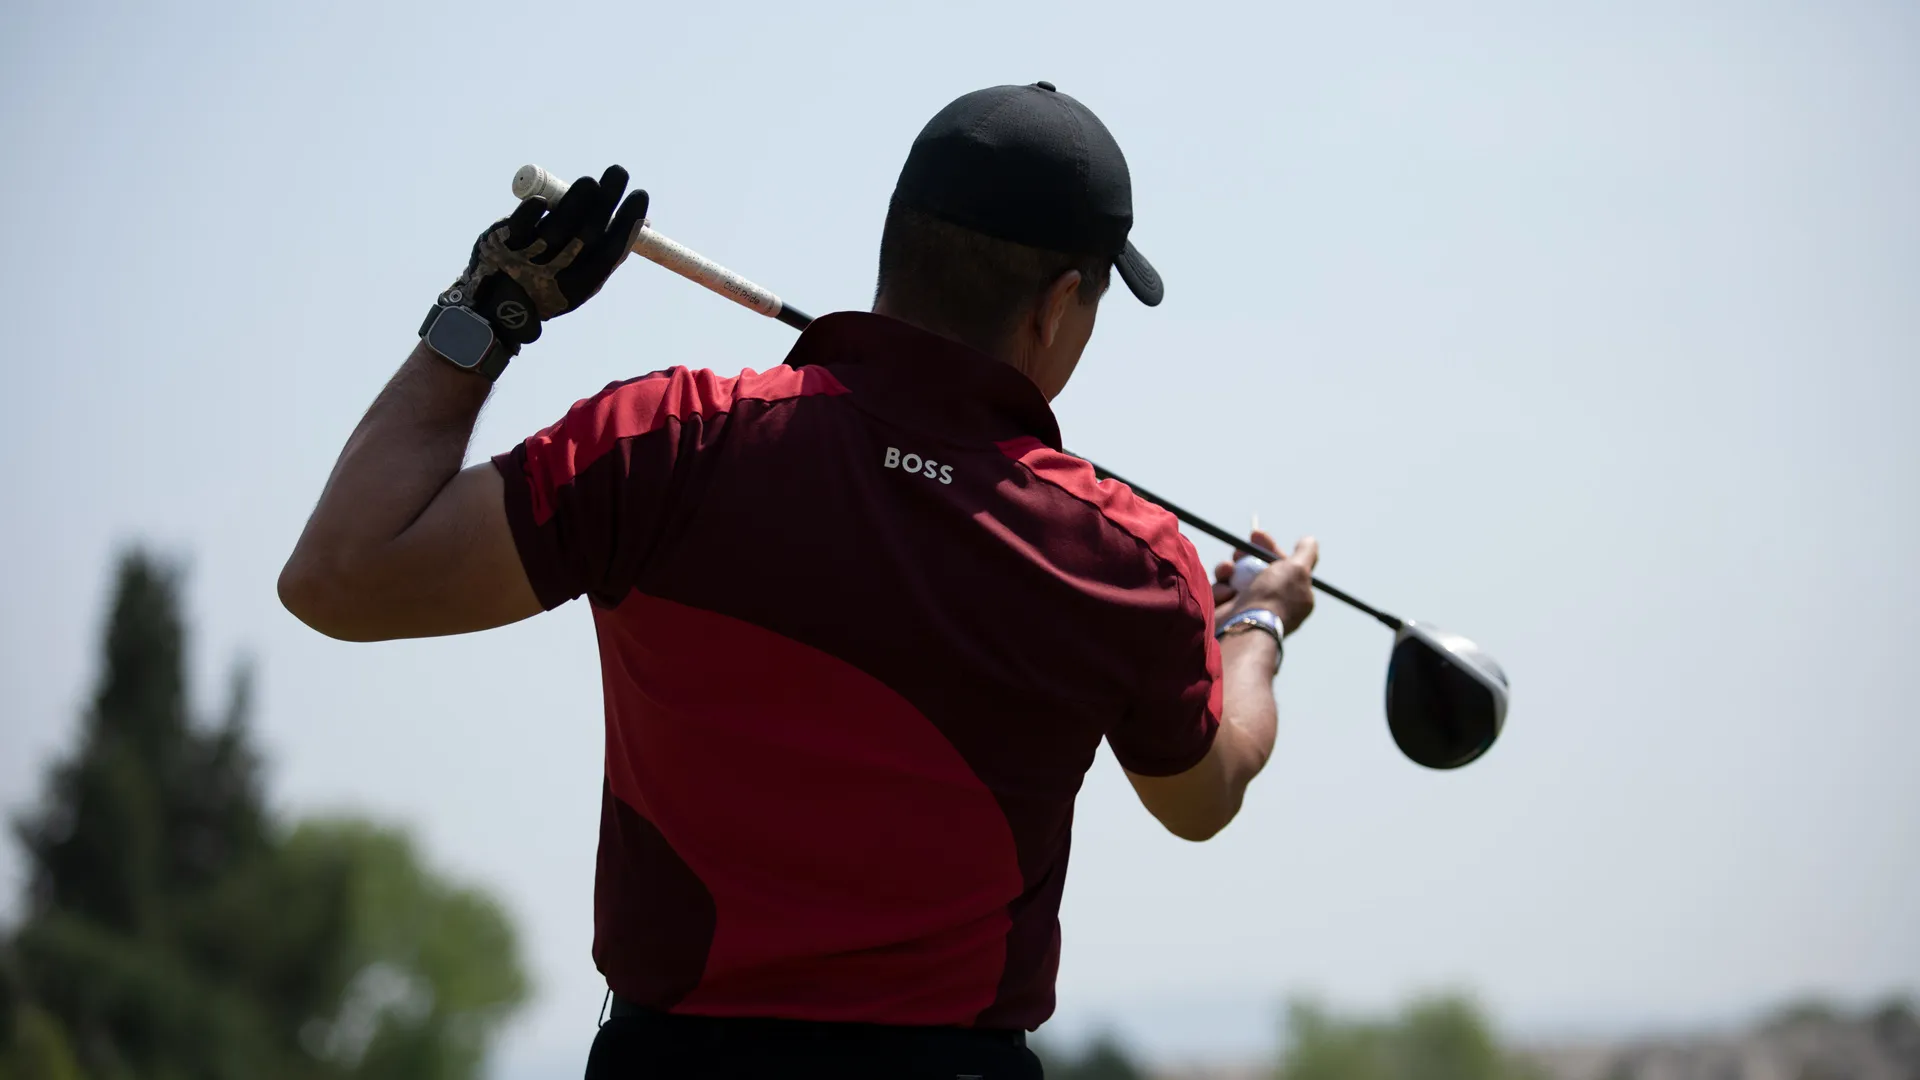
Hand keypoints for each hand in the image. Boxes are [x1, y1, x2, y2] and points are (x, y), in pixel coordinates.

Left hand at [442, 165, 649, 346]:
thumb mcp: (583, 278)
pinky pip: (523, 220)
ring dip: (578, 197)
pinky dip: (535, 208)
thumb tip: (645, 222)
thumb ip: (607, 252)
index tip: (639, 194)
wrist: (496, 307)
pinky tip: (544, 202)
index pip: (612, 247)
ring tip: (590, 183)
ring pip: (559, 222)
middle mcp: (558, 270)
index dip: (628, 220)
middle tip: (619, 172)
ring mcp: (530, 255)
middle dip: (608, 197)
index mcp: (582, 282)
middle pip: (589, 230)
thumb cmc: (547, 286)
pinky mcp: (504, 241)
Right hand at [1212, 530, 1318, 635]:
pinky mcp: (1227, 614)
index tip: (1256, 535)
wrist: (1246, 627)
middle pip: (1254, 569)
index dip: (1267, 547)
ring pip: (1234, 578)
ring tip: (1227, 571)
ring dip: (1229, 571)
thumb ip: (1306, 553)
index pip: (1280, 564)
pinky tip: (1225, 594)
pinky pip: (1221, 592)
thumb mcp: (1297, 569)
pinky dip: (1221, 589)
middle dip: (1245, 556)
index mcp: (1292, 595)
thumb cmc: (1274, 596)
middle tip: (1238, 551)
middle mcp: (1271, 603)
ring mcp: (1248, 609)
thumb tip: (1310, 540)